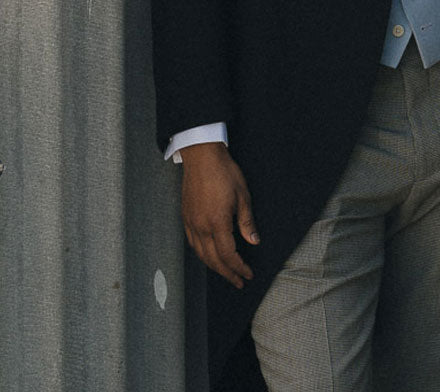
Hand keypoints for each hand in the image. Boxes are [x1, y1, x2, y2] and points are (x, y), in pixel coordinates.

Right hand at [179, 142, 258, 288]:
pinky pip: (193, 244)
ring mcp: (191, 223)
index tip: (248, 275)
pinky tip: (209, 256)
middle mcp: (201, 227)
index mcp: (217, 223)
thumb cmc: (224, 172)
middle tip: (239, 282)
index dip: (239, 268)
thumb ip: (247, 222)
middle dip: (227, 273)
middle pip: (213, 260)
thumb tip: (253, 241)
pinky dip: (202, 255)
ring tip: (227, 273)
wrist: (202, 157)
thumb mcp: (243, 196)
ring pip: (201, 254)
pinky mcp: (186, 218)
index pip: (228, 255)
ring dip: (214, 267)